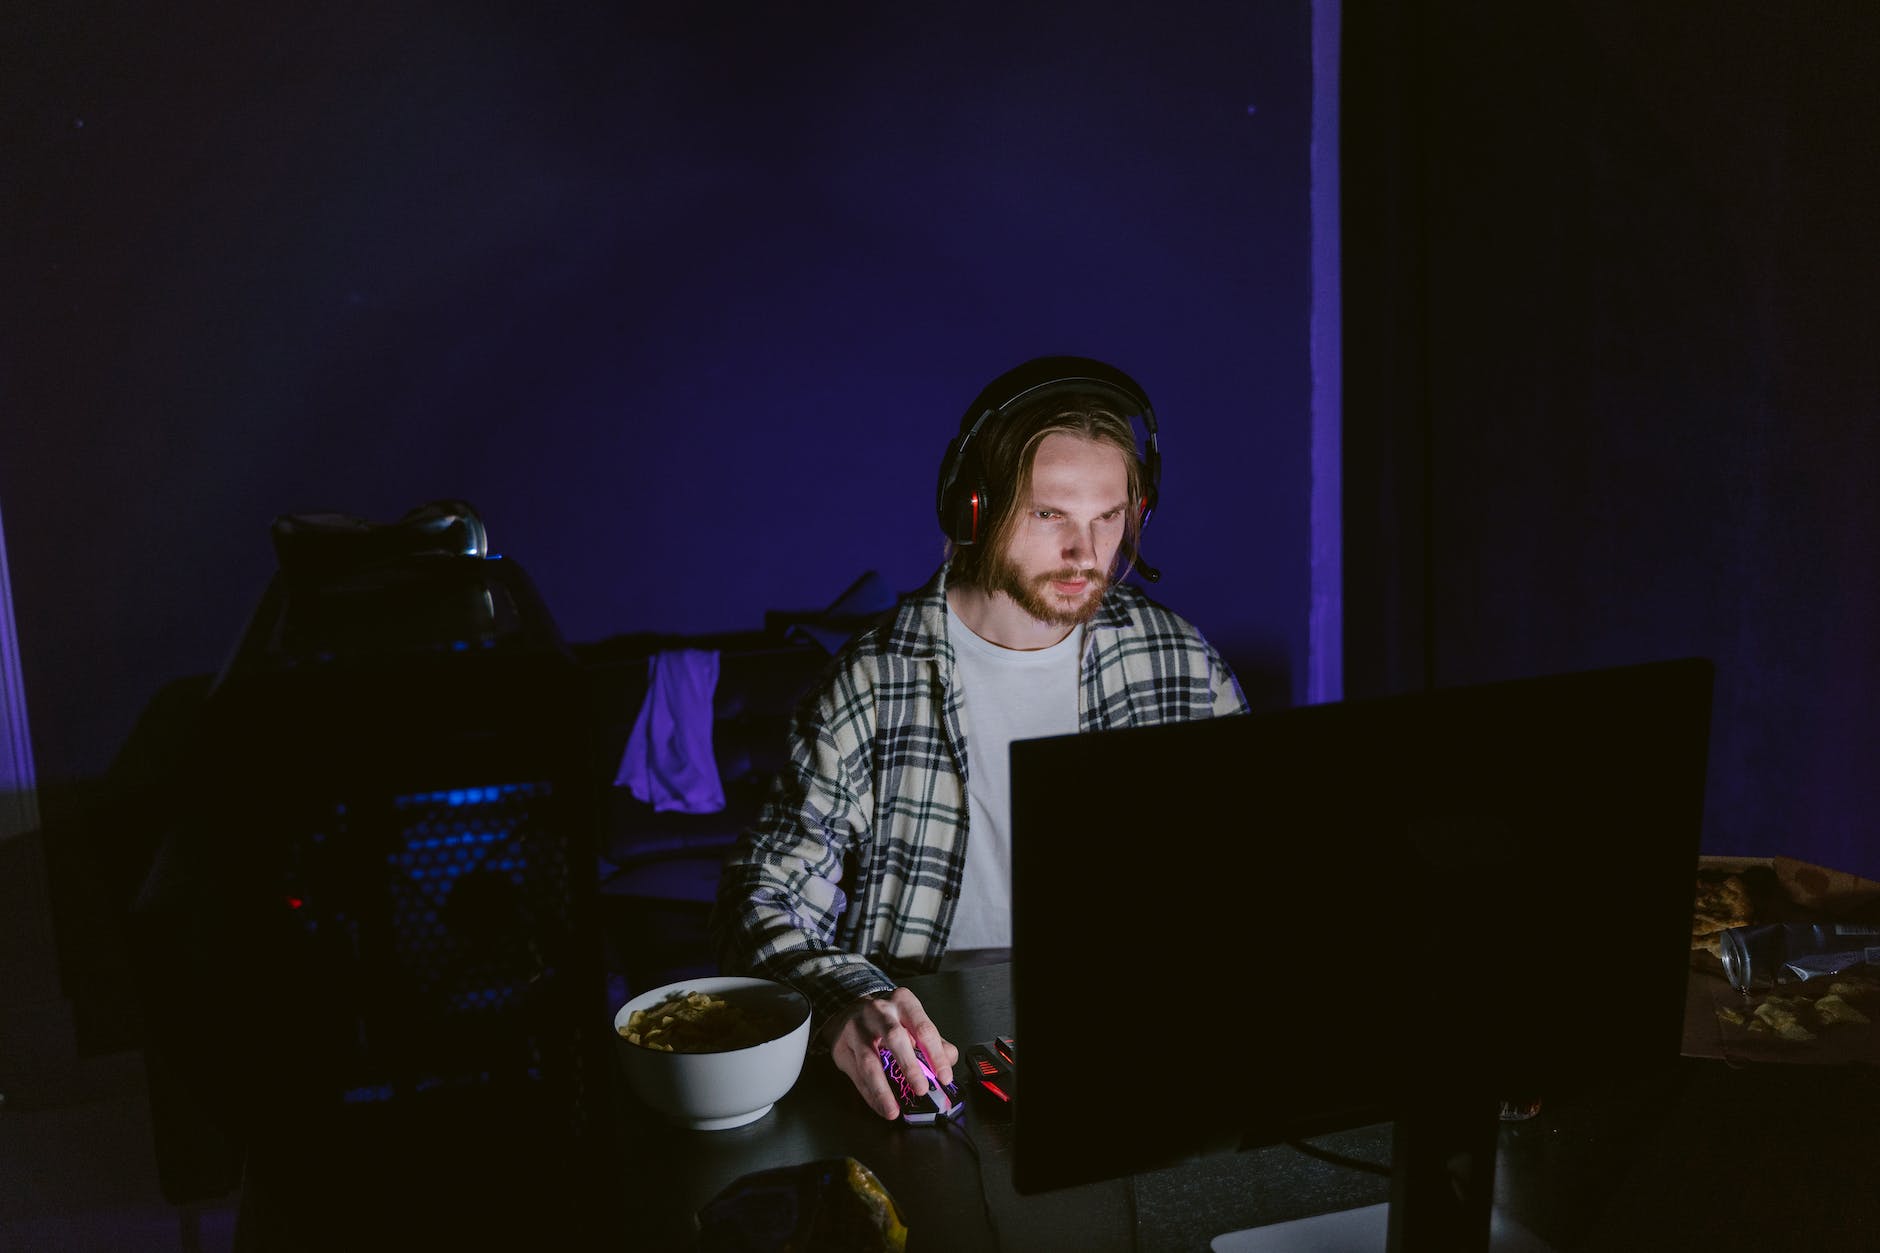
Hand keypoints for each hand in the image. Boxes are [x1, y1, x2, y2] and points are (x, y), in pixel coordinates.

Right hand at [823, 987, 959, 1120]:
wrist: (849, 1009)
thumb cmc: (888, 1018)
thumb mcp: (913, 1020)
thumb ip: (934, 1040)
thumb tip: (949, 1061)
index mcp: (903, 1002)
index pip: (923, 1029)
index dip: (936, 1055)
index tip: (944, 1077)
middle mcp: (879, 1011)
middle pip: (895, 1038)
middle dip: (909, 1067)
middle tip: (921, 1090)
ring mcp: (857, 1028)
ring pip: (869, 1061)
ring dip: (882, 1089)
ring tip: (893, 1109)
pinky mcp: (841, 1047)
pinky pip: (856, 1075)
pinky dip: (870, 1095)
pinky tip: (881, 1106)